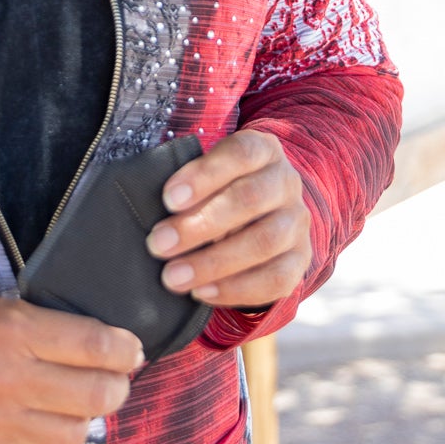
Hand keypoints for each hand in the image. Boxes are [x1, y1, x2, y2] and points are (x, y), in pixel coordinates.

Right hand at [0, 295, 143, 443]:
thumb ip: (48, 324)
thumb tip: (110, 346)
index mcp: (11, 331)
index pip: (94, 344)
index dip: (125, 349)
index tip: (131, 351)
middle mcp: (7, 380)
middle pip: (96, 394)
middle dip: (117, 387)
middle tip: (114, 382)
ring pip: (77, 433)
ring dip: (83, 419)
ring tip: (72, 406)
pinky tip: (43, 428)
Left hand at [145, 129, 311, 309]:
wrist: (262, 212)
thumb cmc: (218, 188)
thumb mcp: (206, 173)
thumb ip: (186, 185)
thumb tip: (144, 206)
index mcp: (262, 150)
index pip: (240, 154)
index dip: (204, 175)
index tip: (168, 199)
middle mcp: (286, 182)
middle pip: (249, 199)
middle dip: (199, 225)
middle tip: (157, 244)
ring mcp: (297, 223)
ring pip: (264, 242)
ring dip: (213, 262)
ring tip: (172, 277)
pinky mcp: (300, 260)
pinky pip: (276, 279)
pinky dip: (236, 289)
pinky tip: (201, 293)